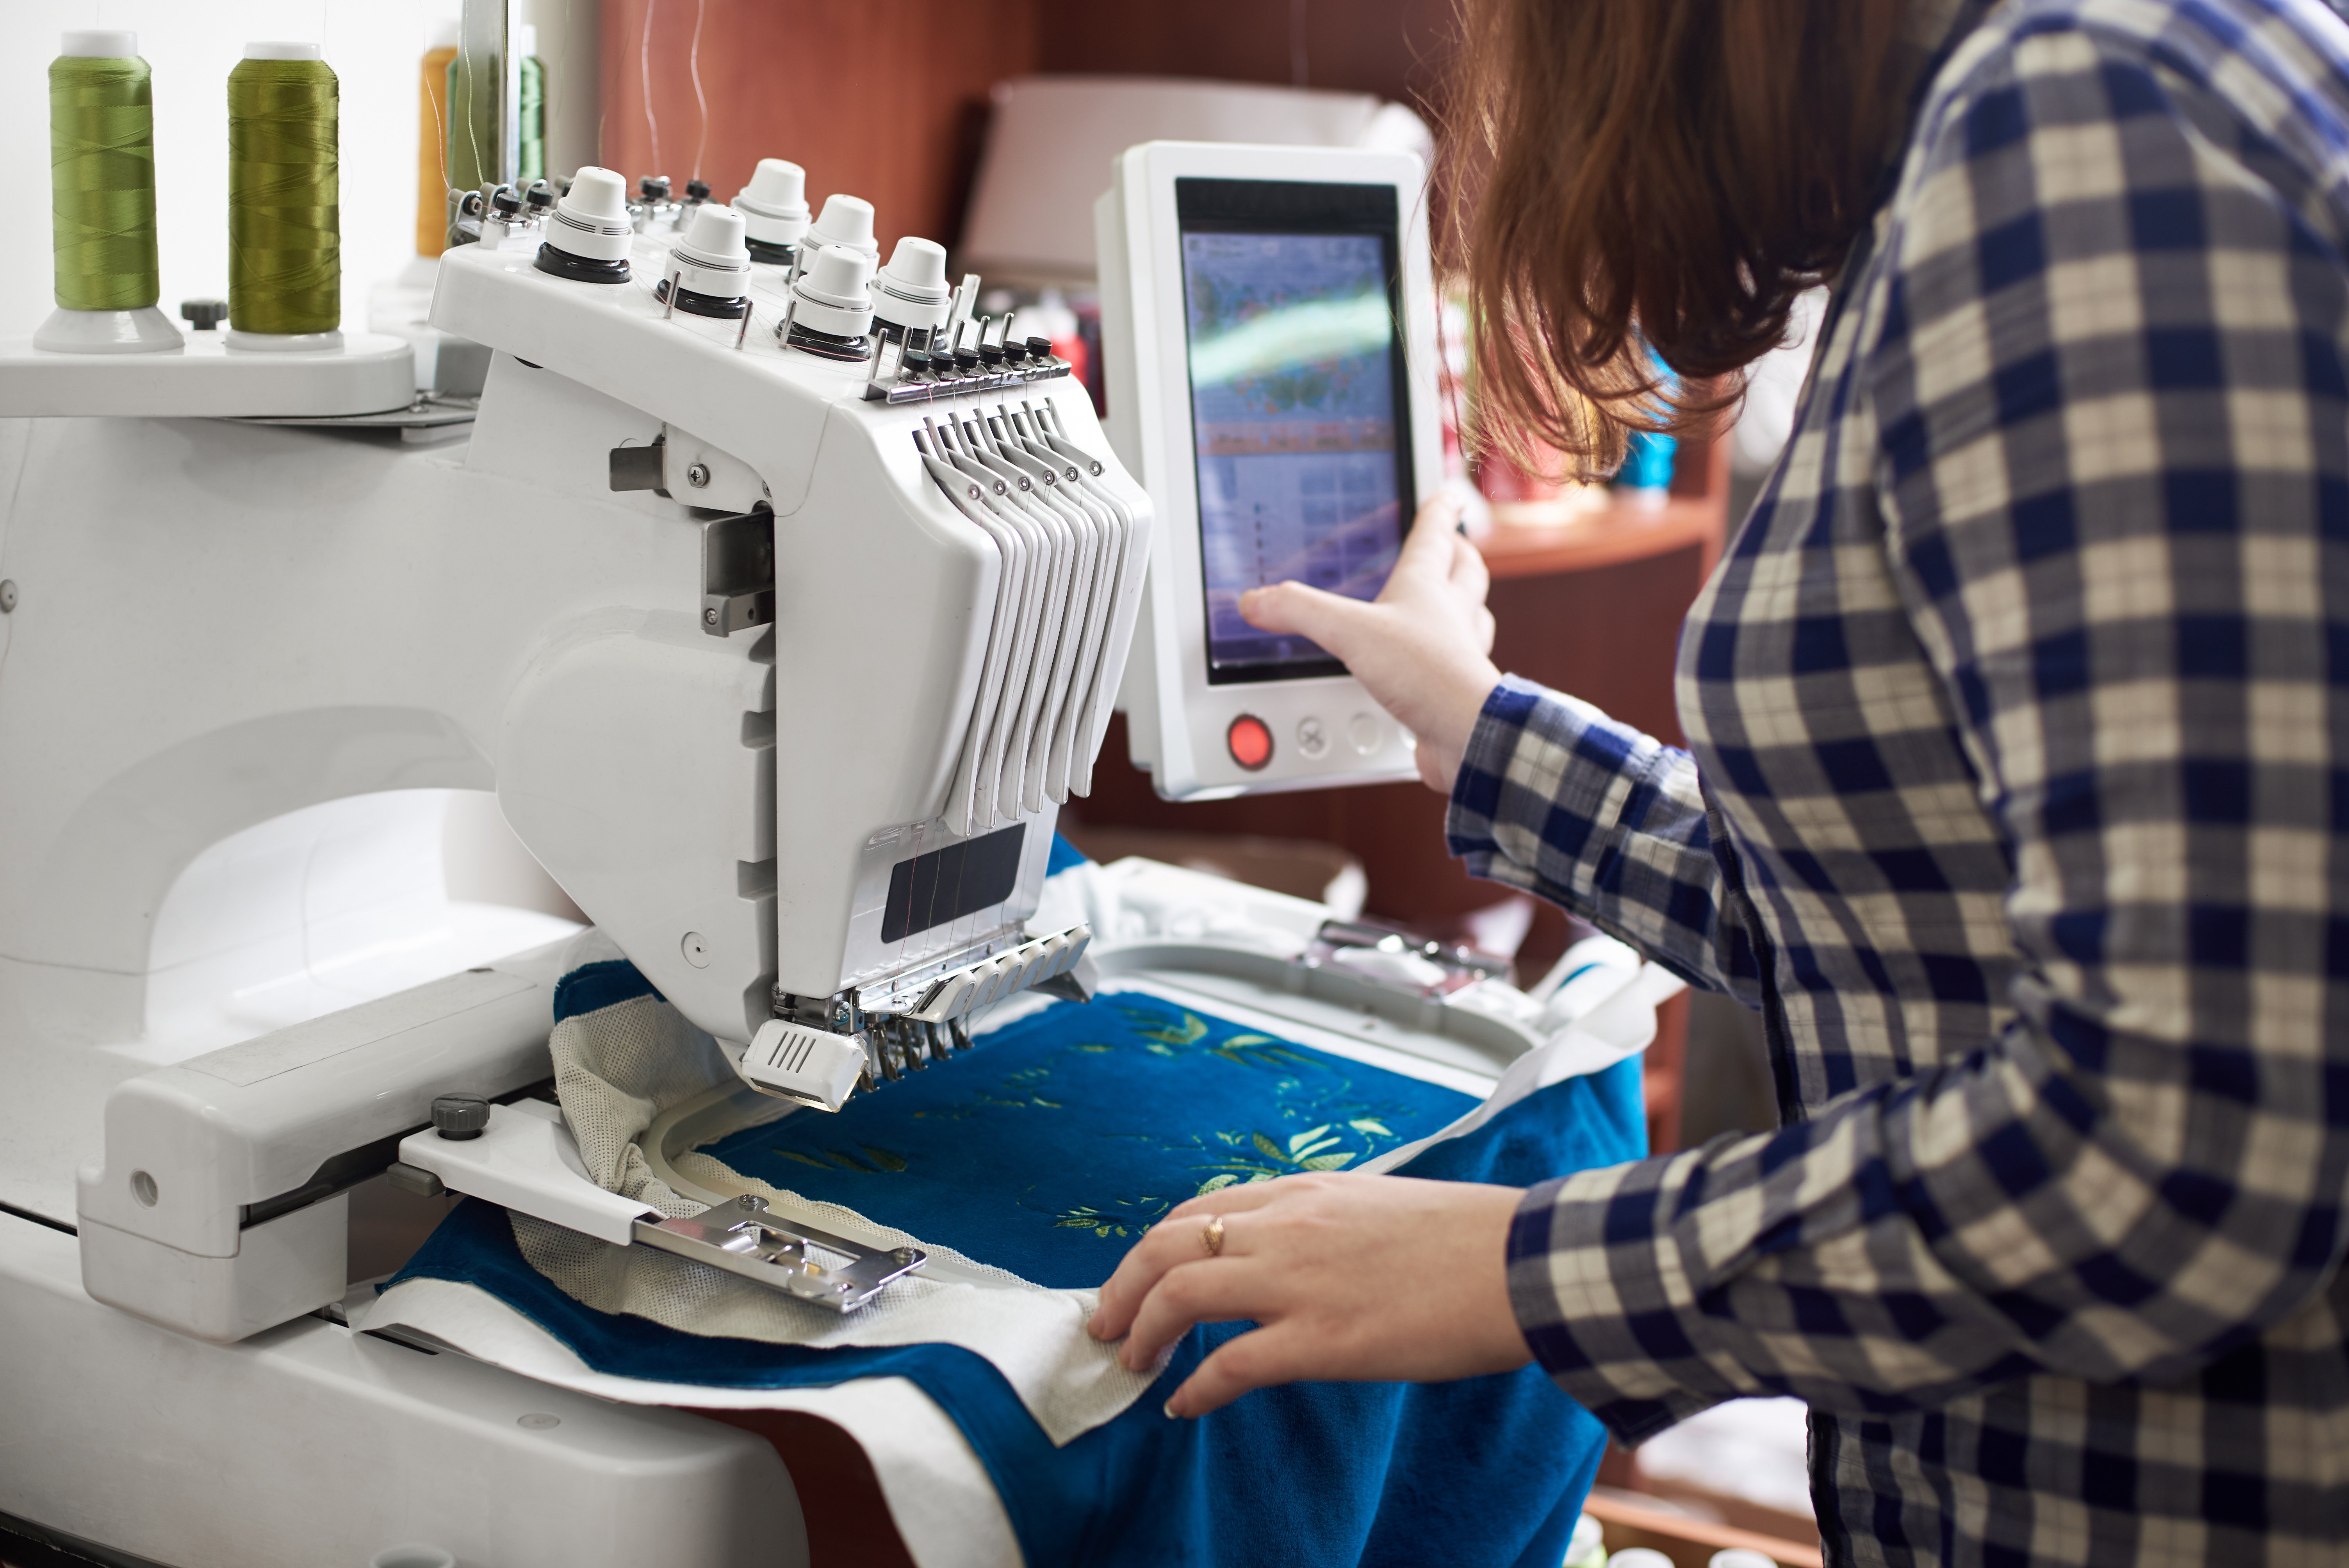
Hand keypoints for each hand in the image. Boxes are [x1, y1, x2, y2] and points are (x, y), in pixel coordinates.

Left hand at [1087, 1172, 1531, 1416]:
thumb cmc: (1470, 1237)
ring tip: (1133, 1363)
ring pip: (1181, 1293)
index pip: (1201, 1209)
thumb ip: (1331, 1221)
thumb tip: (1307, 1248)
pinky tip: (1184, 1408)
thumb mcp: (1382, 1203)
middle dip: (1123, 1285)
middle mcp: (1288, 1226)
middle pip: (1167, 1243)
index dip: (1156, 1246)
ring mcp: (1300, 1281)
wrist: (1524, 1262)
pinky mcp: (1322, 1338)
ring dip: (1143, 1331)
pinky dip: (1194, 1390)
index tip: (1139, 1277)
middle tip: (1106, 1323)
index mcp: (1306, 1194)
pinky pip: (1230, 1365)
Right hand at [1239, 492, 1502, 792]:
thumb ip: (1302, 611)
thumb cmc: (1426, 672)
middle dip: (1459, 554)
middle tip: (1456, 543)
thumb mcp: (1351, 632)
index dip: (1439, 512)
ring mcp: (1458, 652)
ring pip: (1471, 615)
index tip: (1445, 495)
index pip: (1435, 536)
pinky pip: (1455, 663)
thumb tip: (1257, 600)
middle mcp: (1451, 615)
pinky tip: (1428, 666)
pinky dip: (1447, 655)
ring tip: (1450, 600)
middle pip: (1466, 572)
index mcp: (1428, 587)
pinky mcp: (1454, 690)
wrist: (1463, 730)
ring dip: (1463, 603)